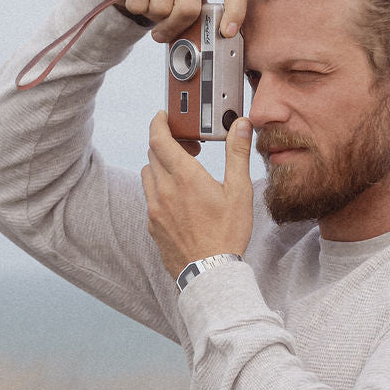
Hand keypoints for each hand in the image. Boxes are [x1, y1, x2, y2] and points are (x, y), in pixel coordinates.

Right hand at [92, 0, 246, 43]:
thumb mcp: (182, 5)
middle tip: (162, 32)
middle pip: (189, 8)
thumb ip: (198, 20)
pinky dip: (134, 9)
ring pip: (161, 9)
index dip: (235, 12)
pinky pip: (139, 4)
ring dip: (151, 17)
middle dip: (174, 27)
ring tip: (148, 4)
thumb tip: (207, 48)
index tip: (227, 34)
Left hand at [141, 113, 254, 278]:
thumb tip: (241, 125)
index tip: (164, 116)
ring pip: (148, 174)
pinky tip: (179, 199)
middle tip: (188, 146)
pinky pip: (150, 198)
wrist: (210, 273)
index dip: (158, 122)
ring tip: (183, 173)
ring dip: (161, 166)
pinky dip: (160, 189)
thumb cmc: (227, 234)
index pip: (158, 138)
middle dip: (167, 143)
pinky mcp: (152, 225)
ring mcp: (155, 208)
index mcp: (185, 177)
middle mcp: (164, 190)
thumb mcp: (239, 191)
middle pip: (153, 153)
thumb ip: (237, 154)